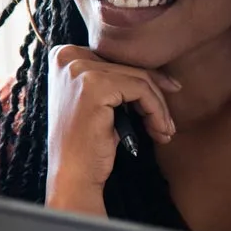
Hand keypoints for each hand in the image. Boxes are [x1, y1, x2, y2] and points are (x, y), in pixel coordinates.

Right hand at [45, 46, 180, 211]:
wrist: (72, 175)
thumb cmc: (86, 142)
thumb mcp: (98, 102)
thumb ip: (113, 78)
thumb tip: (159, 71)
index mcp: (63, 56)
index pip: (116, 59)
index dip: (144, 79)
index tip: (165, 98)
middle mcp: (66, 56)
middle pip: (129, 66)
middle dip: (156, 95)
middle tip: (167, 123)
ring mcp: (78, 69)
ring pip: (139, 78)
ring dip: (159, 107)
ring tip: (164, 131)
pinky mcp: (94, 85)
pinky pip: (141, 90)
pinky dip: (156, 112)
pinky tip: (158, 131)